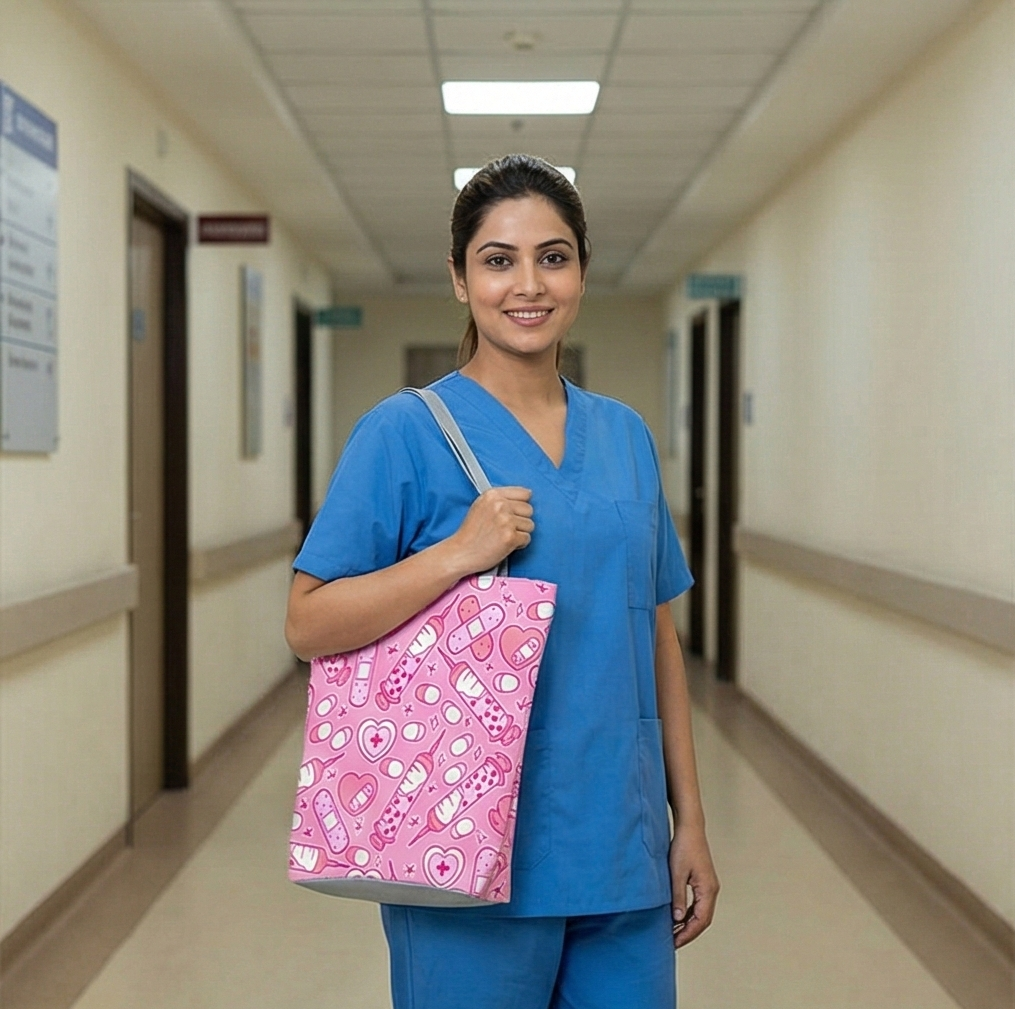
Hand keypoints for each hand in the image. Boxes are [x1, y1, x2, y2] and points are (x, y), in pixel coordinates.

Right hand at [447, 487, 533, 575]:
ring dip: (520, 533)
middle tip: (506, 528)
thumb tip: (526, 495)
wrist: (461, 552)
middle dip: (521, 520)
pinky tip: (506, 545)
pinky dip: (519, 544)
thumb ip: (500, 499)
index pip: (524, 493)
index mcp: (493, 495)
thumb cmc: (471, 533)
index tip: (515, 513)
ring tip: (504, 536)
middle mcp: (500, 505)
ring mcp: (506, 521)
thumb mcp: (481, 506)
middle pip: (529, 509)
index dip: (521, 505)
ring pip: (530, 525)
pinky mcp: (510, 537)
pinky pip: (527, 538)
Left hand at [669, 823, 718, 947]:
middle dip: (688, 933)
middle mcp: (712, 890)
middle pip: (702, 920)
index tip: (674, 943)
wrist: (690, 827)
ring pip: (700, 913)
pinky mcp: (703, 882)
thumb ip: (677, 897)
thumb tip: (677, 919)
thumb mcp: (677, 873)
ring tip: (672, 933)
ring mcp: (709, 886)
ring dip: (688, 924)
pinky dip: (688, 914)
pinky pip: (698, 904)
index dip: (687, 934)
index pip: (700, 921)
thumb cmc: (684, 846)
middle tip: (672, 942)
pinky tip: (676, 917)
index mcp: (708, 889)